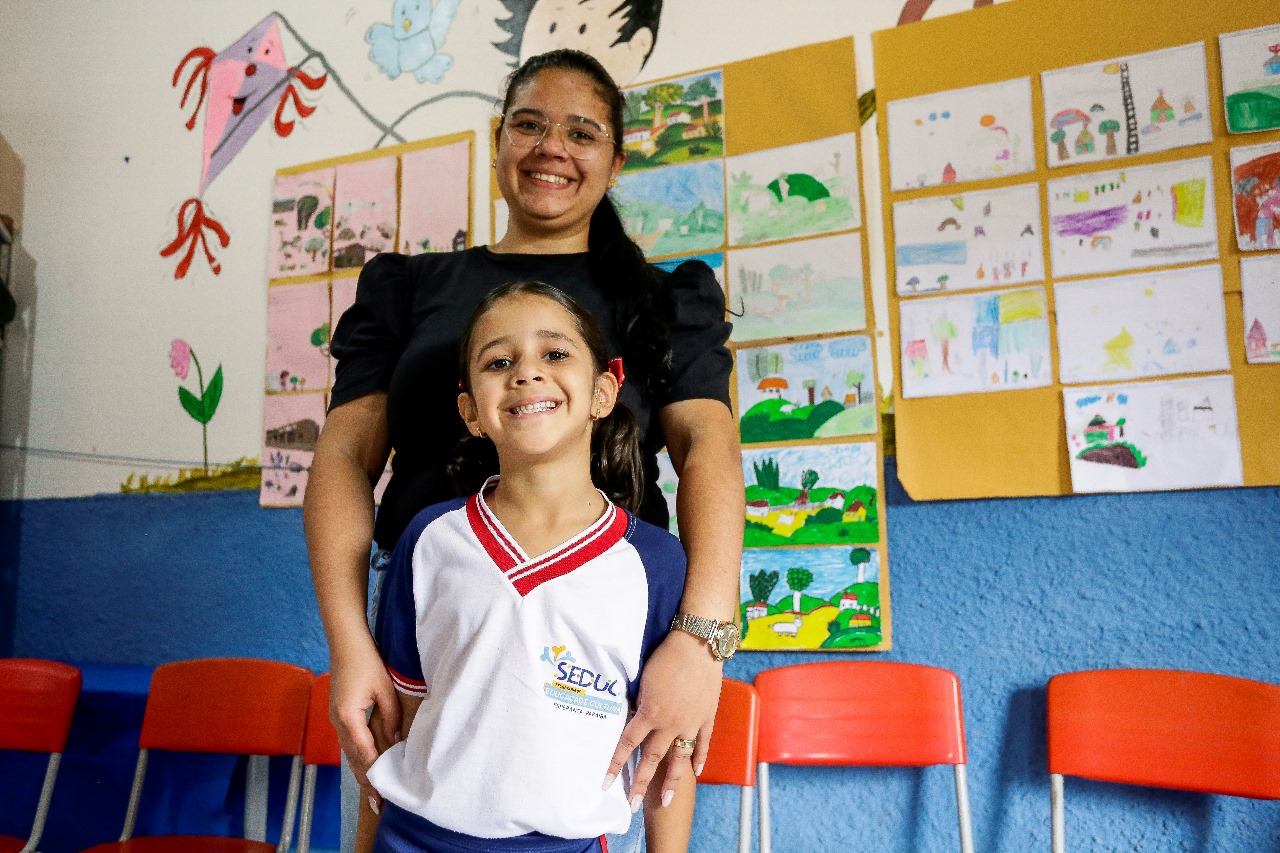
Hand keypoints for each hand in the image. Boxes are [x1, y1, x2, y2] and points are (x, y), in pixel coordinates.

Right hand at [329, 634, 400, 794]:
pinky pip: (348, 741)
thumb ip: (390, 716)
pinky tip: (365, 764)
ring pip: (348, 752)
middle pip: (353, 758)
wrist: (345, 641)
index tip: (382, 794)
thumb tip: (395, 740)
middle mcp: (337, 721)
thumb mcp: (384, 688)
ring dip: (360, 770)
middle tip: (377, 803)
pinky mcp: (337, 713)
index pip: (364, 753)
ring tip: (372, 790)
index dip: (374, 775)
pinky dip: (357, 756)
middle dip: (365, 780)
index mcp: (348, 716)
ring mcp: (334, 718)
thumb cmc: (366, 660)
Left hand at [603, 629, 722, 807]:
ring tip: (666, 801)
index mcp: (650, 713)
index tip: (606, 783)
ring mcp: (691, 723)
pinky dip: (700, 759)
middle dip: (640, 784)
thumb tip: (634, 717)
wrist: (698, 645)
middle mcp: (670, 724)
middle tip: (632, 805)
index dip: (615, 765)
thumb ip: (640, 703)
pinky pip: (703, 744)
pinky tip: (696, 772)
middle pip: (652, 759)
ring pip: (680, 759)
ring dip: (672, 783)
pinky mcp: (707, 717)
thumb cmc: (666, 656)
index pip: (627, 745)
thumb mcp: (644, 680)